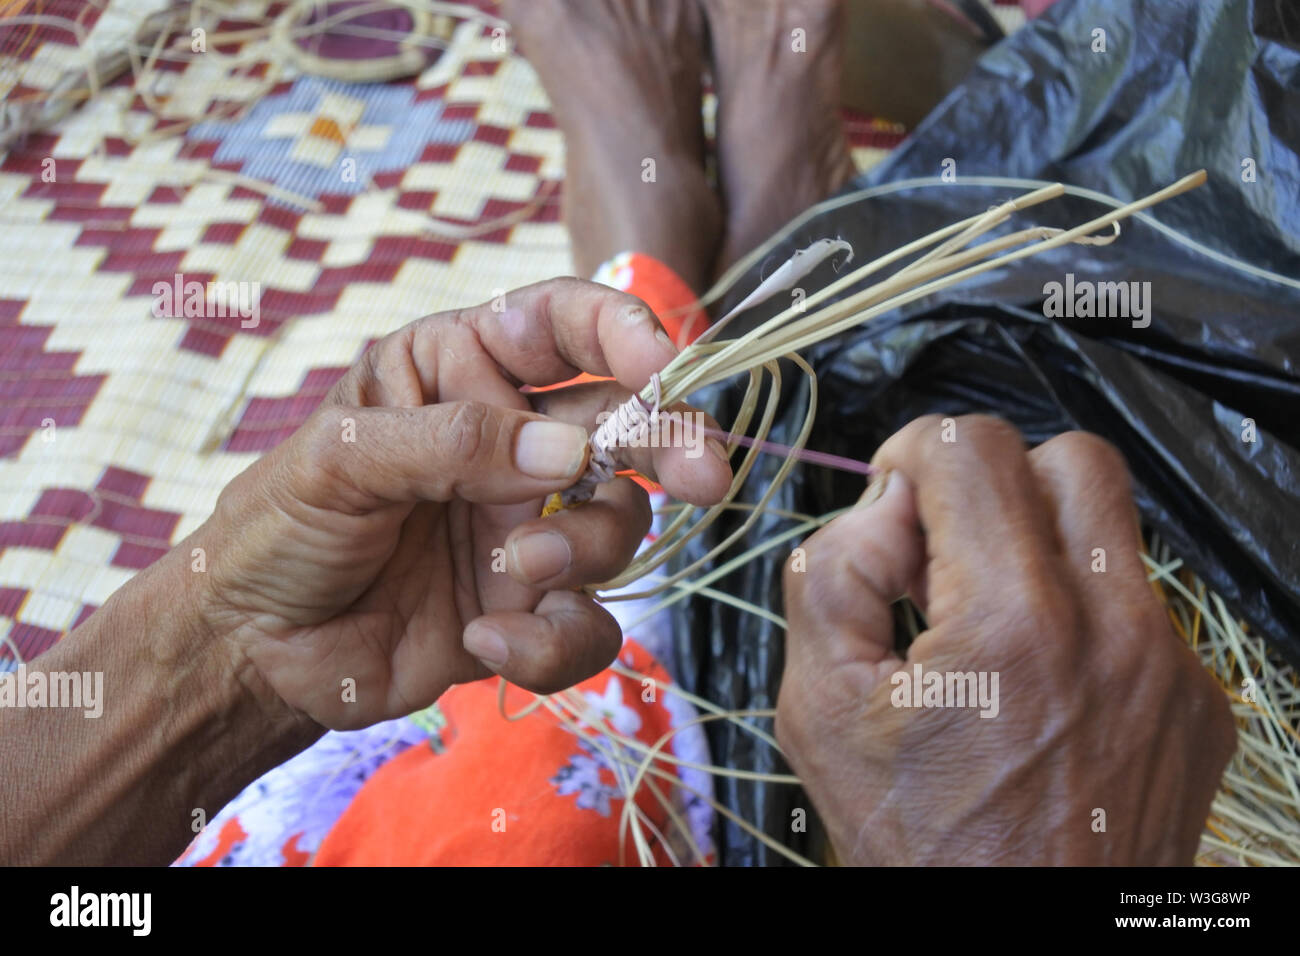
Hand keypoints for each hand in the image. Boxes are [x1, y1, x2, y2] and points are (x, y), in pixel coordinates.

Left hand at [191, 278, 731, 729]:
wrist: (254, 650)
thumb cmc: (280, 528)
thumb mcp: (340, 460)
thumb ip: (450, 442)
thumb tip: (566, 453)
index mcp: (462, 371)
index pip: (563, 326)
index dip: (623, 328)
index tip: (663, 362)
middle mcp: (512, 443)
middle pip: (626, 425)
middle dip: (672, 445)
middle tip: (704, 477)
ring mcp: (528, 524)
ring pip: (619, 524)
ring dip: (585, 548)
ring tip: (517, 566)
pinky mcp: (530, 607)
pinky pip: (588, 625)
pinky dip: (553, 641)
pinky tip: (484, 639)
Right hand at [777, 415, 1235, 864]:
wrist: (1022, 950)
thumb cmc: (916, 847)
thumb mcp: (820, 709)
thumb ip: (832, 574)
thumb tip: (885, 509)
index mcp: (1013, 625)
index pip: (973, 448)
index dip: (913, 455)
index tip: (894, 508)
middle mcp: (1116, 632)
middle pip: (1069, 459)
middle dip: (993, 482)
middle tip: (946, 554)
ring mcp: (1171, 670)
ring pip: (1111, 529)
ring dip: (1039, 546)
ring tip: (989, 629)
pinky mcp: (1199, 706)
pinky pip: (1139, 607)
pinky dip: (1081, 616)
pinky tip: (1038, 687)